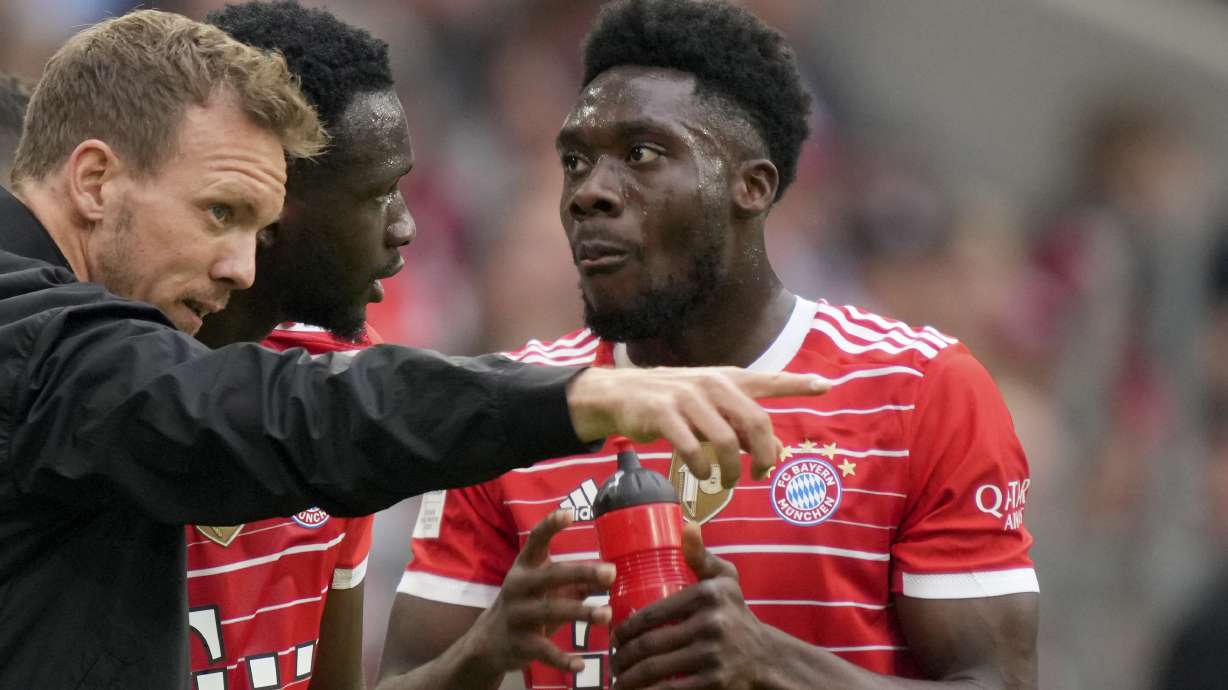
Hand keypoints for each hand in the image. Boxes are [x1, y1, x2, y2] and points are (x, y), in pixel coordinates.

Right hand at [464, 510, 615, 676]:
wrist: (488, 643)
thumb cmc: (528, 607)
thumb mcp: (547, 590)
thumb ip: (577, 582)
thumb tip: (612, 573)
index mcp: (525, 567)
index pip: (536, 540)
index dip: (550, 526)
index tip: (569, 513)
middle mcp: (518, 586)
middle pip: (550, 575)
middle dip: (581, 572)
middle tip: (610, 572)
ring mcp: (516, 615)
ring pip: (550, 610)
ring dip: (581, 612)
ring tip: (607, 614)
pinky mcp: (518, 643)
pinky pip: (543, 650)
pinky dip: (562, 659)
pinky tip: (581, 664)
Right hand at [566, 366, 828, 486]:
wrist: (621, 394)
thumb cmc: (673, 403)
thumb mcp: (711, 407)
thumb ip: (742, 424)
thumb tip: (779, 449)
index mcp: (727, 380)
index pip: (769, 380)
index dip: (798, 384)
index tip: (826, 386)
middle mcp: (712, 384)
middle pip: (755, 421)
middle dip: (764, 454)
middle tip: (761, 474)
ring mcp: (687, 398)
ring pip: (726, 440)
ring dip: (732, 468)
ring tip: (729, 481)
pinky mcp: (663, 414)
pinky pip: (693, 448)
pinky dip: (700, 467)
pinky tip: (700, 474)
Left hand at [610, 524, 765, 688]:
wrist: (765, 657)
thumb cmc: (736, 614)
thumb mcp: (725, 581)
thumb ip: (701, 556)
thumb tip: (686, 526)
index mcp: (706, 595)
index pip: (651, 614)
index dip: (625, 629)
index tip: (613, 637)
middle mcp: (710, 624)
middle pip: (649, 643)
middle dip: (622, 656)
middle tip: (612, 661)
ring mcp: (711, 655)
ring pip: (654, 669)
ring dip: (628, 678)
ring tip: (618, 680)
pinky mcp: (713, 682)